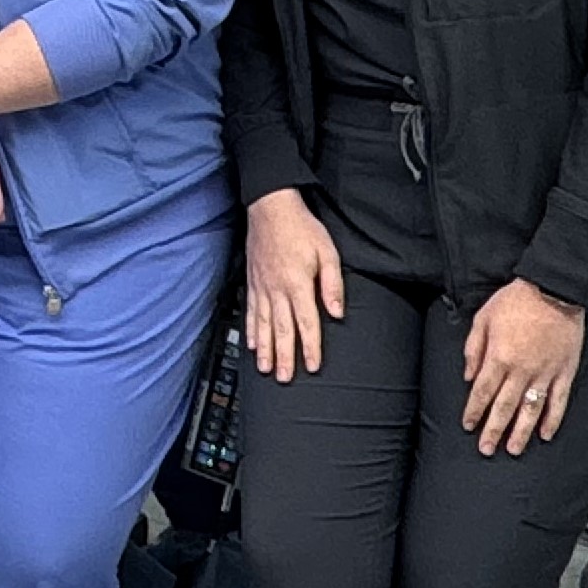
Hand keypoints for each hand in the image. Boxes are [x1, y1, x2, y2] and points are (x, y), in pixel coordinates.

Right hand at [243, 189, 345, 381]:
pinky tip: (251, 343)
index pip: (306, 322)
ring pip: (263, 324)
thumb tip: (336, 311)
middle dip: (284, 356)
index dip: (311, 346)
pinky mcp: (252, 282)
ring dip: (264, 349)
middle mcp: (277, 289)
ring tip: (266, 368)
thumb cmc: (302, 228)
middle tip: (284, 377)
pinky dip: (251, 330)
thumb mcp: (328, 252)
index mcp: (298, 284)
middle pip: (282, 329)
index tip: (313, 365)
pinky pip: (251, 311)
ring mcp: (261, 287)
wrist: (271, 209)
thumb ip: (333, 284)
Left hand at [462, 279, 585, 455]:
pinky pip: (559, 401)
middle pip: (505, 407)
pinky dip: (553, 419)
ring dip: (521, 432)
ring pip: (531, 410)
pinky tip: (545, 434)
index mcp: (499, 358)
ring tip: (514, 450)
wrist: (553, 290)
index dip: (474, 411)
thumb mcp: (482, 320)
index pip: (482, 392)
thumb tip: (469, 376)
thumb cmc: (515, 301)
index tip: (468, 426)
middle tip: (486, 449)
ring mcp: (545, 373)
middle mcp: (521, 370)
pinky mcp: (565, 372)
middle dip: (494, 430)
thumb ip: (473, 350)